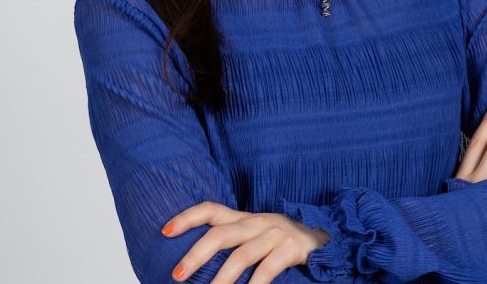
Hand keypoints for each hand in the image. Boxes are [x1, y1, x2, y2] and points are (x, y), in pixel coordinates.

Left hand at [160, 201, 330, 283]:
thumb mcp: (254, 234)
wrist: (322, 235)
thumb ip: (231, 241)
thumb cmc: (279, 240)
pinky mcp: (292, 249)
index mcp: (243, 217)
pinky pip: (269, 269)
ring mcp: (275, 233)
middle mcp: (256, 221)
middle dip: (196, 254)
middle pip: (221, 233)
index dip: (187, 217)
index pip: (210, 209)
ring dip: (222, 278)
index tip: (164, 231)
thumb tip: (195, 261)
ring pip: (242, 255)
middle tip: (176, 275)